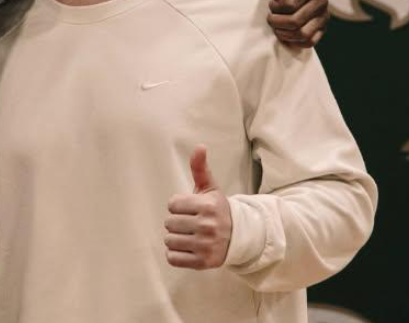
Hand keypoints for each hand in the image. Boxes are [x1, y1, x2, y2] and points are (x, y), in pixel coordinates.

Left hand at [165, 146, 232, 269]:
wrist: (240, 237)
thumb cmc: (218, 210)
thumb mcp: (211, 188)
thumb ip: (200, 168)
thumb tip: (200, 146)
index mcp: (207, 206)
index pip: (172, 204)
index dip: (178, 206)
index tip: (190, 208)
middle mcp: (207, 226)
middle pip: (169, 223)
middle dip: (177, 222)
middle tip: (190, 223)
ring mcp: (205, 245)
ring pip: (169, 240)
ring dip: (175, 238)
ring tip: (188, 235)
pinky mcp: (202, 262)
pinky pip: (173, 258)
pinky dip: (175, 254)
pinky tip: (186, 247)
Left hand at [264, 0, 328, 45]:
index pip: (290, 4)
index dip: (275, 7)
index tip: (271, 4)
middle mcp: (322, 0)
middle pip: (295, 21)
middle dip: (277, 22)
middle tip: (270, 18)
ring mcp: (324, 15)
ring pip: (303, 34)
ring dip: (284, 33)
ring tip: (276, 26)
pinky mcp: (323, 29)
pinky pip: (310, 42)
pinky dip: (294, 41)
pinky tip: (285, 33)